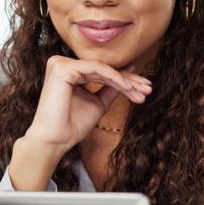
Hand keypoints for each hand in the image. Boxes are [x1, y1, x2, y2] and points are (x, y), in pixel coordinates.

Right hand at [26, 56, 151, 152]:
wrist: (55, 140)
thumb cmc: (72, 125)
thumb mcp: (98, 103)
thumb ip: (111, 88)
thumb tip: (130, 72)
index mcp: (67, 71)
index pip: (100, 72)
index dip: (124, 80)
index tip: (143, 89)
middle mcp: (61, 64)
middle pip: (102, 69)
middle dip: (129, 80)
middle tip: (148, 89)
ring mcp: (60, 64)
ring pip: (101, 68)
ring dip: (125, 80)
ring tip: (142, 92)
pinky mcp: (62, 68)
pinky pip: (96, 69)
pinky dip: (114, 78)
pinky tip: (128, 88)